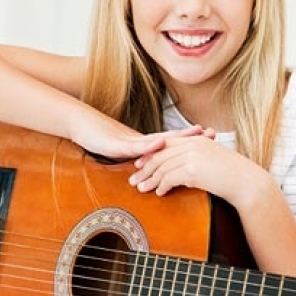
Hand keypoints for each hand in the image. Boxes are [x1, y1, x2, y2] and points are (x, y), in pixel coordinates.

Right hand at [68, 110, 209, 159]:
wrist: (82, 126)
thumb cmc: (103, 139)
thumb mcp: (127, 153)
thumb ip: (142, 158)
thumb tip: (155, 170)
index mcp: (148, 143)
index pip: (175, 142)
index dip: (193, 141)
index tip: (213, 138)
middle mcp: (144, 140)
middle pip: (173, 138)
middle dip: (193, 137)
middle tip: (214, 134)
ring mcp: (133, 140)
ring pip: (159, 140)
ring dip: (178, 138)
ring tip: (196, 134)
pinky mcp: (119, 144)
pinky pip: (136, 146)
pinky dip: (149, 145)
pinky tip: (160, 143)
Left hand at [128, 134, 271, 210]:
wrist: (246, 182)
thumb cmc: (234, 174)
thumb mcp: (214, 159)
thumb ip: (199, 158)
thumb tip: (186, 168)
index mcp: (197, 140)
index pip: (167, 143)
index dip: (151, 154)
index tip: (140, 163)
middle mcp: (193, 144)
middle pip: (160, 154)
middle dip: (145, 167)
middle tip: (134, 178)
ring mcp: (192, 156)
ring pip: (162, 167)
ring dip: (149, 179)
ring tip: (141, 188)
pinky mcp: (192, 170)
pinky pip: (170, 178)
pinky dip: (162, 186)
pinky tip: (159, 193)